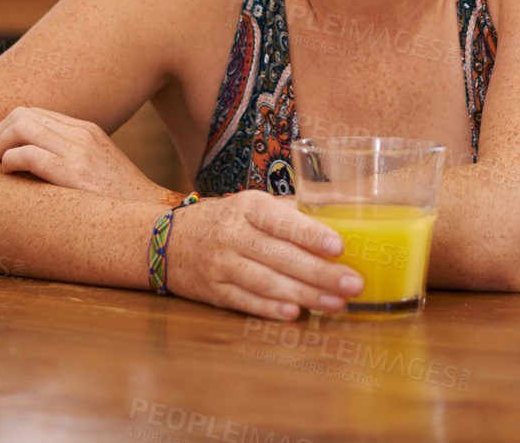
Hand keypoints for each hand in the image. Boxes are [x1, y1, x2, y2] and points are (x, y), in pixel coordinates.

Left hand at [0, 106, 170, 204]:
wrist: (155, 223)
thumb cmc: (120, 206)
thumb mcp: (96, 172)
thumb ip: (67, 161)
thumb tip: (26, 168)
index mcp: (86, 130)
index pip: (34, 113)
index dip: (4, 129)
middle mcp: (82, 134)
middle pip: (21, 114)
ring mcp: (80, 151)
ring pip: (21, 126)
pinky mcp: (76, 173)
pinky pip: (29, 154)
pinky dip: (9, 160)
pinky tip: (4, 174)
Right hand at [164, 190, 363, 319]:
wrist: (166, 239)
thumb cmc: (224, 220)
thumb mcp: (251, 206)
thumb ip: (291, 213)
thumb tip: (342, 217)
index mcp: (247, 207)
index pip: (280, 220)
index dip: (309, 233)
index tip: (339, 245)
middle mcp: (231, 234)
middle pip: (279, 255)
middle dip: (319, 272)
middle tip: (353, 283)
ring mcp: (220, 264)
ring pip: (266, 282)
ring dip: (304, 294)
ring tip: (338, 303)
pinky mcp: (213, 291)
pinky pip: (246, 301)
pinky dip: (271, 308)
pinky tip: (296, 313)